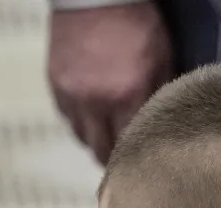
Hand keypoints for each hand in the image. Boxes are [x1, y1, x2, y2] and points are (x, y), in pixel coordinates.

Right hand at [48, 3, 172, 163]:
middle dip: (116, 161)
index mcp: (126, 97)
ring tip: (112, 140)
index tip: (146, 170)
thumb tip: (166, 128)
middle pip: (102, 152)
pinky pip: (67, 118)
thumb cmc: (138, 24)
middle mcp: (95, 101)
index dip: (138, 162)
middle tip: (128, 165)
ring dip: (97, 142)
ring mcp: (71, 94)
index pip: (131, 148)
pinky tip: (95, 118)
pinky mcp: (55, 84)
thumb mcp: (163, 60)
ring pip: (82, 138)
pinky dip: (81, 123)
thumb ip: (162, 97)